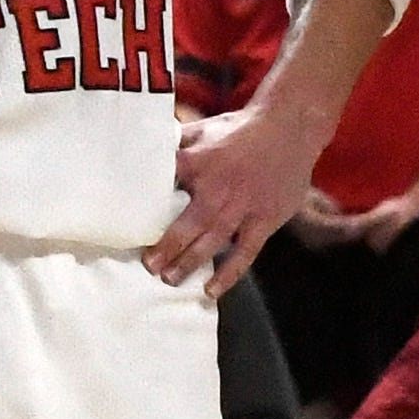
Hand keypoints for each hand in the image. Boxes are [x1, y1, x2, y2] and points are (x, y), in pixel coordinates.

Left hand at [156, 86, 355, 290]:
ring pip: (212, 242)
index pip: (163, 189)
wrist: (289, 128)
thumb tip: (146, 148)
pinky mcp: (264, 220)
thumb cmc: (240, 130)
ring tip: (170, 279)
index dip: (145, 209)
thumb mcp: (202, 129)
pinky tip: (211, 290)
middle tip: (149, 267)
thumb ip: (175, 143)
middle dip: (166, 248)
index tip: (129, 227)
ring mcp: (242, 207)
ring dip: (189, 262)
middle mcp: (217, 189)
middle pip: (186, 225)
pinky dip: (228, 273)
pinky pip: (244, 252)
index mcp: (196, 164)